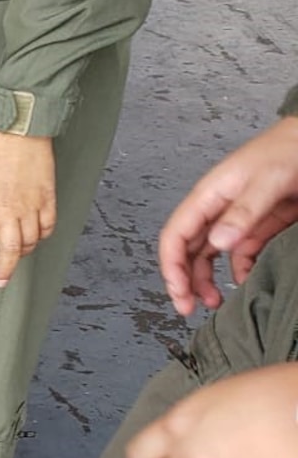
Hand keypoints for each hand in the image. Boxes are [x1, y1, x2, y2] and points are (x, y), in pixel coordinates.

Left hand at [0, 130, 55, 287]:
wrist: (17, 131)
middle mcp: (7, 212)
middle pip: (10, 251)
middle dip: (6, 270)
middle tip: (2, 281)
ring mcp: (30, 206)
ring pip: (31, 241)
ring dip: (24, 253)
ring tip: (19, 257)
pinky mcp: (47, 198)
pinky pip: (48, 225)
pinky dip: (43, 235)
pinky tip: (38, 237)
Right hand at [157, 111, 297, 313]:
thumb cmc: (289, 149)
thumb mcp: (267, 180)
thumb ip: (243, 212)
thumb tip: (218, 243)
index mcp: (209, 196)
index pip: (175, 236)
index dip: (171, 266)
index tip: (179, 292)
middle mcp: (217, 210)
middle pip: (188, 250)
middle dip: (184, 281)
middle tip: (189, 308)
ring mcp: (236, 218)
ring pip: (210, 255)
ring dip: (208, 280)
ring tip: (215, 302)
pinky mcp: (258, 225)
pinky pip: (240, 253)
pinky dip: (240, 270)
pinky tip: (245, 280)